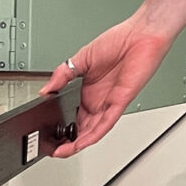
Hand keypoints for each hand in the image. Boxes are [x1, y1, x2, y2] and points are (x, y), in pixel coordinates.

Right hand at [39, 17, 172, 156]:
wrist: (141, 35)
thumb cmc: (119, 41)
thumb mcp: (81, 58)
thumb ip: (61, 74)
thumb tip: (45, 89)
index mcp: (89, 89)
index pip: (73, 114)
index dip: (62, 125)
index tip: (49, 134)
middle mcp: (99, 99)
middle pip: (82, 127)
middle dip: (68, 140)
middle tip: (53, 148)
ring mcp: (110, 102)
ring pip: (93, 131)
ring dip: (78, 143)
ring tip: (62, 151)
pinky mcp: (120, 103)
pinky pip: (106, 124)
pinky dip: (93, 135)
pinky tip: (81, 142)